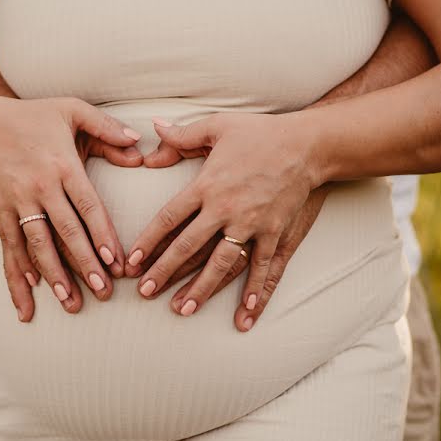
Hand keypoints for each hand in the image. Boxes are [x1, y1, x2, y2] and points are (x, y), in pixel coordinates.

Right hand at [0, 96, 141, 320]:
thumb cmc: (37, 116)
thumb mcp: (73, 110)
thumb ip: (106, 127)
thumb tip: (138, 144)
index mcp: (62, 165)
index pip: (87, 206)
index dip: (102, 235)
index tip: (116, 262)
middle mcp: (40, 187)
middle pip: (64, 232)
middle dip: (84, 264)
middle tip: (103, 292)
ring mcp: (17, 202)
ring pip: (37, 245)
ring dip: (53, 276)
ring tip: (70, 303)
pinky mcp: (0, 212)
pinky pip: (10, 246)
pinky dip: (18, 273)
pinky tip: (28, 299)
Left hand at [126, 113, 317, 323]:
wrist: (308, 144)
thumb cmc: (261, 132)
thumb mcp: (218, 126)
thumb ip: (182, 134)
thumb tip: (153, 129)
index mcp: (207, 184)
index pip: (169, 217)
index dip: (148, 240)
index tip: (132, 260)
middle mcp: (226, 208)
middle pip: (188, 246)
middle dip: (164, 271)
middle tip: (145, 292)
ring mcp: (252, 224)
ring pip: (222, 263)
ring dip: (202, 288)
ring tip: (184, 309)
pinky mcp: (276, 232)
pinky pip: (263, 266)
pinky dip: (255, 290)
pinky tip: (245, 314)